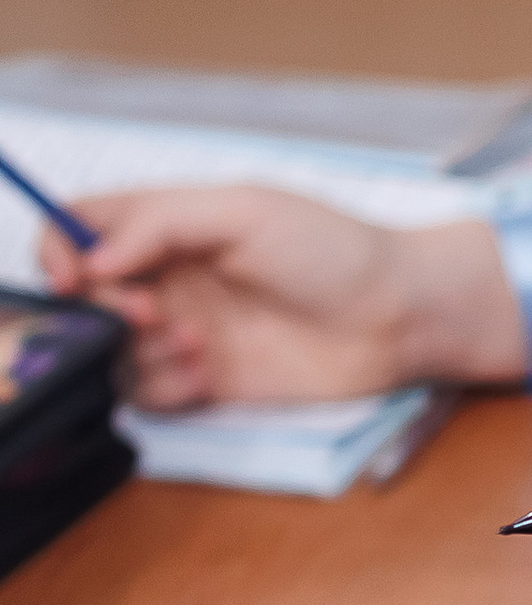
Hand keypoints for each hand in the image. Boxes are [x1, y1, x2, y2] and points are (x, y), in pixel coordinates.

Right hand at [37, 186, 525, 405]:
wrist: (398, 316)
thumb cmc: (335, 250)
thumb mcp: (245, 210)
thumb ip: (161, 223)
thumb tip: (94, 255)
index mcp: (170, 224)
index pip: (81, 228)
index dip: (61, 249)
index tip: (76, 274)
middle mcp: (169, 277)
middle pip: (85, 296)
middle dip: (102, 309)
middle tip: (149, 313)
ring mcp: (186, 330)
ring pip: (112, 350)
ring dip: (138, 352)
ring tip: (196, 345)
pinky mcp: (208, 382)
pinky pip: (149, 393)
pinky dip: (164, 387)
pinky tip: (208, 374)